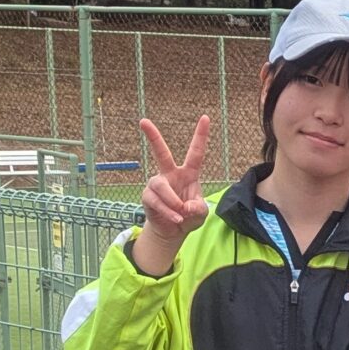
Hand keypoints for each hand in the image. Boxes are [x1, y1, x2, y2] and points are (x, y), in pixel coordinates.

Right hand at [133, 115, 211, 275]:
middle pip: (161, 153)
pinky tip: (176, 218)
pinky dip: (168, 212)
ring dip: (173, 202)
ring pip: (161, 186)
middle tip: (143, 121)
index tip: (205, 118)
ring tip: (181, 214)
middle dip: (153, 137)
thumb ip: (198, 208)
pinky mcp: (148, 196)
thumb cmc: (189, 216)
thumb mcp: (201, 213)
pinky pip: (156, 201)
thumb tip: (185, 206)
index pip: (196, 153)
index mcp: (188, 173)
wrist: (173, 231)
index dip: (201, 136)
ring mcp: (157, 184)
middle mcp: (170, 175)